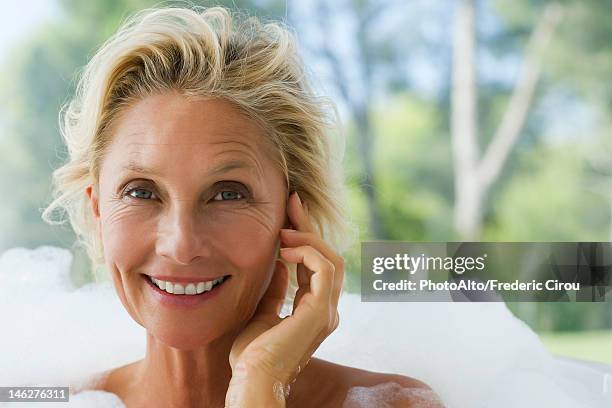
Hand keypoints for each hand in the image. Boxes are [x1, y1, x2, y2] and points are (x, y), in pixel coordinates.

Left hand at [225, 191, 344, 406]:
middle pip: (329, 256)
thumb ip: (276, 291)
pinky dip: (306, 252)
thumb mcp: (263, 314)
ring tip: (283, 230)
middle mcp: (327, 310)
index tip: (290, 212)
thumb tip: (278, 266)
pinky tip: (284, 250)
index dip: (305, 237)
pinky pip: (324, 269)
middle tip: (291, 202)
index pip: (317, 265)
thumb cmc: (253, 356)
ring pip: (332, 259)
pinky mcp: (320, 312)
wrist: (252, 380)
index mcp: (315, 310)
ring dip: (308, 238)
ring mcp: (327, 311)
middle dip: (309, 227)